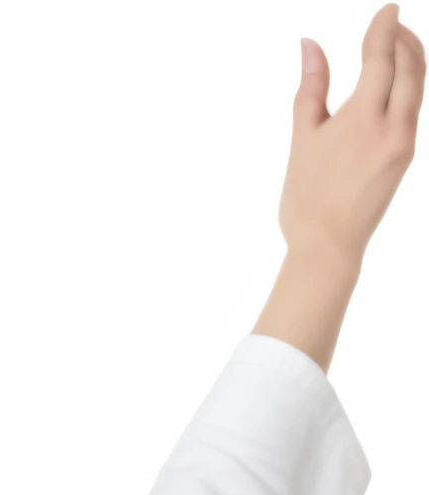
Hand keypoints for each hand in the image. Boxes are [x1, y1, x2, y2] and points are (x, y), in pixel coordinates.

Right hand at [253, 5, 422, 371]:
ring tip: (399, 45)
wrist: (328, 244)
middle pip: (411, 68)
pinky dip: (407, 85)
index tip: (388, 9)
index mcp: (363, 121)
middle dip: (405, 40)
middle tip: (393, 22)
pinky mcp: (406, 154)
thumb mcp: (303, 138)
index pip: (381, 60)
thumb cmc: (306, 197)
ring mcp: (404, 141)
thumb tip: (310, 45)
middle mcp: (392, 128)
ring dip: (412, 60)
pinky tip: (396, 82)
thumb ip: (311, 88)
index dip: (384, 30)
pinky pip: (412, 108)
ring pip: (417, 87)